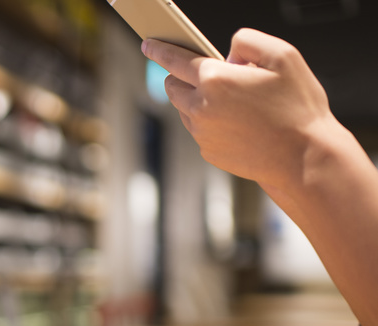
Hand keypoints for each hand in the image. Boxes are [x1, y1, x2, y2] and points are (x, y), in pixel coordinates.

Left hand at [142, 29, 336, 191]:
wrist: (303, 157)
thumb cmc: (297, 107)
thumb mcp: (283, 56)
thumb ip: (248, 42)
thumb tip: (228, 54)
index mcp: (215, 80)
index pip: (175, 60)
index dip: (159, 49)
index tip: (148, 44)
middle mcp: (201, 107)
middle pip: (172, 85)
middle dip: (184, 76)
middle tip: (212, 75)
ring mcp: (202, 133)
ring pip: (184, 109)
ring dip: (198, 100)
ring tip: (235, 101)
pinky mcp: (208, 151)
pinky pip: (199, 130)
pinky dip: (209, 121)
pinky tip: (238, 122)